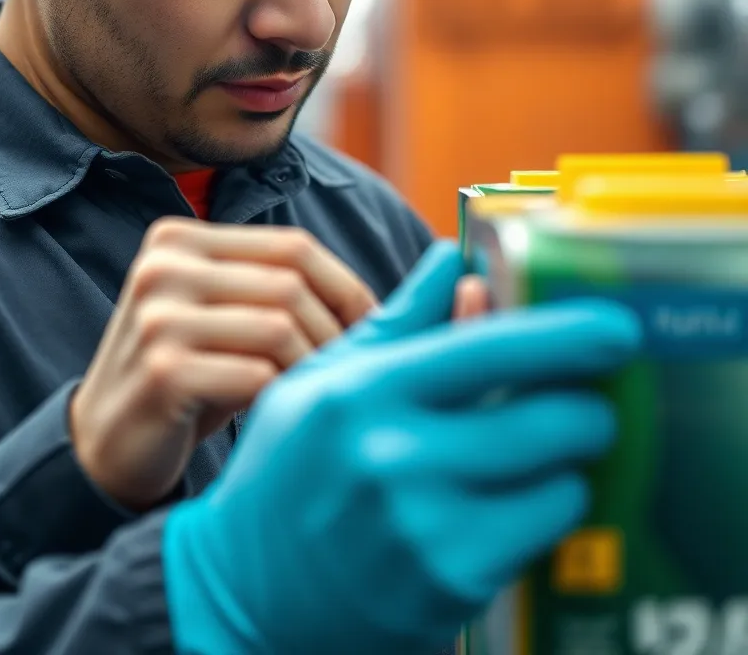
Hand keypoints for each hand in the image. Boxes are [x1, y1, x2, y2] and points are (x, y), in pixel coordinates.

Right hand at [69, 217, 377, 508]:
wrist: (104, 445)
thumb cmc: (186, 376)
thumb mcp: (223, 316)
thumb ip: (274, 290)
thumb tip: (382, 301)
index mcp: (178, 238)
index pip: (292, 247)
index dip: (347, 288)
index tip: (379, 329)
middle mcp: (163, 266)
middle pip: (290, 285)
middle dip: (336, 333)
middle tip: (358, 373)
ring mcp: (157, 316)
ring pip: (279, 327)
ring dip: (314, 368)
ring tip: (322, 396)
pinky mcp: (161, 370)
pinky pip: (257, 376)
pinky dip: (285, 398)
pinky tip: (285, 417)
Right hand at [164, 241, 641, 654]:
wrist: (242, 595)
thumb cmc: (286, 476)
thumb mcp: (322, 383)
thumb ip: (399, 322)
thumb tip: (461, 265)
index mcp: (364, 390)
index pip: (490, 348)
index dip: (568, 335)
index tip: (617, 328)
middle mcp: (396, 457)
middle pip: (550, 418)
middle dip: (585, 408)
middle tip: (583, 405)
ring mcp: (426, 529)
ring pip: (559, 480)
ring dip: (563, 464)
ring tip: (531, 459)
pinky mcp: (450, 587)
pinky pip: (542, 533)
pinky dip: (543, 513)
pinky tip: (508, 505)